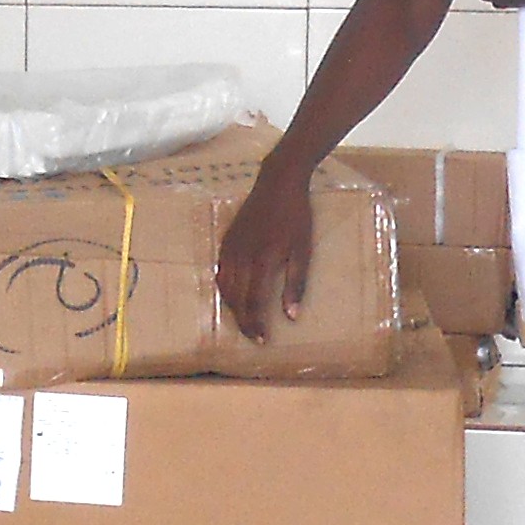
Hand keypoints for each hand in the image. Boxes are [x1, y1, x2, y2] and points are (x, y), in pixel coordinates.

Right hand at [217, 158, 318, 340]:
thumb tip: (292, 315)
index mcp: (262, 261)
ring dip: (234, 307)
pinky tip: (235, 296)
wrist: (278, 183)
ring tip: (245, 321)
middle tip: (254, 337)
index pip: (253, 302)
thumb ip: (296, 284)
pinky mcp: (226, 240)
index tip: (262, 341)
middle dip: (244, 321)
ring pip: (226, 287)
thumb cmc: (296, 216)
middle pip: (236, 298)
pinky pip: (221, 272)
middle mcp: (241, 257)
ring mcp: (231, 248)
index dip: (256, 324)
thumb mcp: (303, 251)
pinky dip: (226, 289)